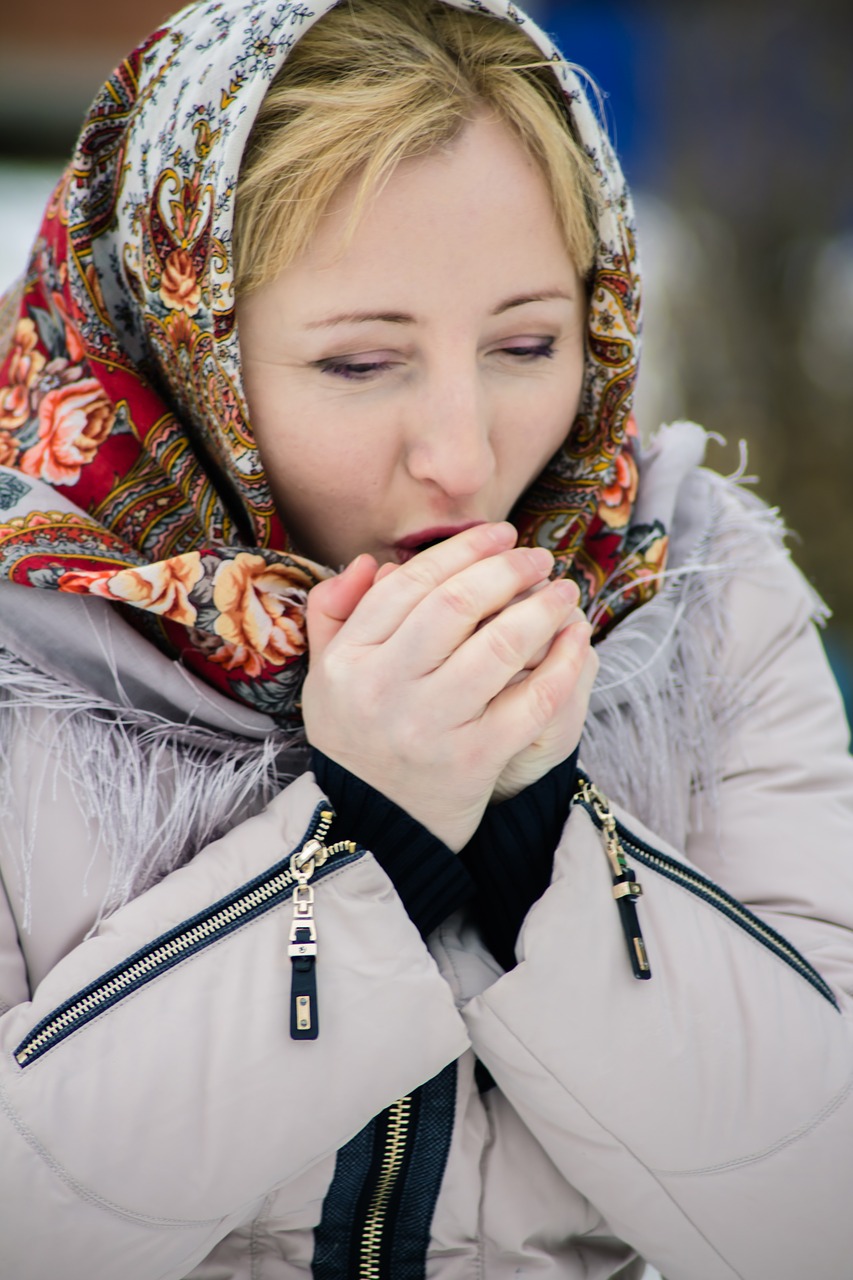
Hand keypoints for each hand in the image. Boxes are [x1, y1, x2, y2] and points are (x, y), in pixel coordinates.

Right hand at [303, 524, 583, 849]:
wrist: (374, 828)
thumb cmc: (357, 739)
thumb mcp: (326, 678)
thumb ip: (336, 614)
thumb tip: (372, 562)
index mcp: (347, 661)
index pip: (406, 585)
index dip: (460, 551)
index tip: (499, 534)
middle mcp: (384, 689)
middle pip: (454, 607)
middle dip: (505, 571)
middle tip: (539, 558)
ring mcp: (431, 726)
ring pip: (499, 647)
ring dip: (542, 610)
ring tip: (563, 592)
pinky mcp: (475, 760)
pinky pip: (532, 701)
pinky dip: (562, 664)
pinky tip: (576, 640)